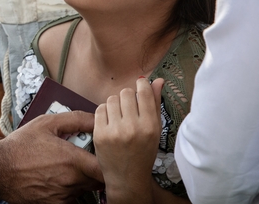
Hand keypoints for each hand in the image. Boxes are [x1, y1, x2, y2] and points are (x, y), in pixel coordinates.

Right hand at [0, 111, 102, 202]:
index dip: (109, 163)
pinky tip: (57, 178)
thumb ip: (75, 119)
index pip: (105, 168)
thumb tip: (96, 117)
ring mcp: (63, 196)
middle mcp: (71, 181)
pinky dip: (69, 190)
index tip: (105, 156)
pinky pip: (71, 199)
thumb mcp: (46, 123)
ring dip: (81, 180)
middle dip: (95, 170)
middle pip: (97, 180)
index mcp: (73, 161)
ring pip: (84, 190)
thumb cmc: (21, 145)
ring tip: (65, 167)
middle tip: (83, 158)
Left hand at [93, 77, 163, 203]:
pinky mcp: (100, 134)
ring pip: (112, 99)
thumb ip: (155, 103)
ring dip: (115, 104)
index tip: (140, 87)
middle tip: (129, 108)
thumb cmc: (143, 152)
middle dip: (127, 97)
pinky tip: (110, 121)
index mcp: (150, 126)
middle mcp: (133, 128)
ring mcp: (115, 131)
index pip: (144, 93)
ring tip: (119, 116)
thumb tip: (158, 80)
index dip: (141, 86)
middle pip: (126, 93)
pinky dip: (105, 112)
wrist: (127, 178)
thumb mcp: (154, 130)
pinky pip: (100, 108)